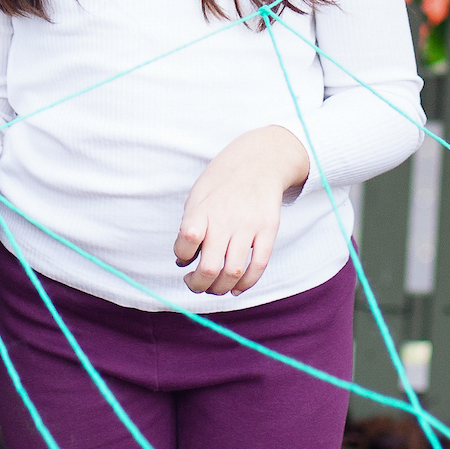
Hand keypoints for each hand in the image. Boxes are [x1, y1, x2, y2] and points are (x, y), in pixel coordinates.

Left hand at [173, 126, 309, 295]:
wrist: (259, 160)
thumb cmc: (222, 181)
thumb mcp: (198, 194)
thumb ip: (190, 225)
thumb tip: (184, 261)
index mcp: (202, 208)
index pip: (186, 242)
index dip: (181, 255)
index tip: (184, 257)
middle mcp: (225, 219)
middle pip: (210, 267)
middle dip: (198, 284)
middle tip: (195, 283)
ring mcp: (249, 225)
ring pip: (234, 272)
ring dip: (220, 288)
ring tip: (214, 286)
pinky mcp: (268, 230)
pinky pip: (259, 265)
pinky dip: (247, 283)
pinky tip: (237, 287)